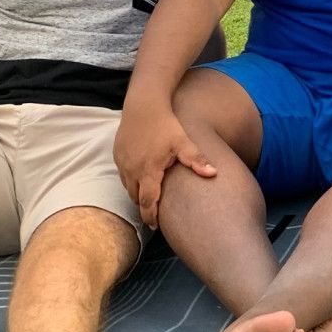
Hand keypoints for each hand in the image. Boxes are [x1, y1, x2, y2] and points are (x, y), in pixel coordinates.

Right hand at [114, 107, 217, 226]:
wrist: (143, 105)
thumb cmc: (165, 124)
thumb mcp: (183, 142)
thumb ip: (196, 160)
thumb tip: (214, 174)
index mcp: (148, 171)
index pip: (148, 203)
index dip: (151, 217)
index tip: (156, 226)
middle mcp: (132, 170)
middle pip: (136, 198)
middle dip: (145, 207)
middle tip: (155, 215)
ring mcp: (122, 163)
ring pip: (128, 187)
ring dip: (138, 194)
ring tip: (150, 199)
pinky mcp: (117, 155)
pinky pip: (123, 175)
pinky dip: (131, 181)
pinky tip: (142, 178)